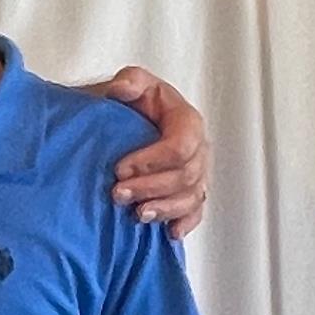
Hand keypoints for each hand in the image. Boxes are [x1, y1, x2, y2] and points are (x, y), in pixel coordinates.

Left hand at [101, 67, 209, 239]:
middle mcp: (197, 147)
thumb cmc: (126, 105)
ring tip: (137, 215)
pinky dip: (185, 223)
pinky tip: (170, 232)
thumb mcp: (127, 85)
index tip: (119, 169)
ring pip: (192, 197)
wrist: (121, 122)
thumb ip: (129, 82)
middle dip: (152, 187)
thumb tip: (121, 89)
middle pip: (186, 175)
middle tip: (117, 194)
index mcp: (185, 120)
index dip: (152, 160)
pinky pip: (196, 211)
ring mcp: (196, 171)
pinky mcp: (189, 191)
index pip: (180, 144)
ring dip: (165, 208)